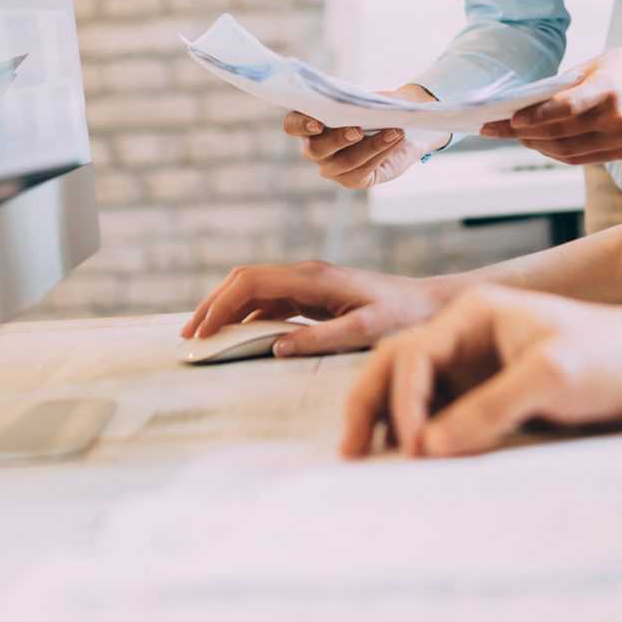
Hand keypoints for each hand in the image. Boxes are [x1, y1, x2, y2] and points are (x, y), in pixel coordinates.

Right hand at [184, 260, 456, 356]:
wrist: (431, 304)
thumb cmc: (405, 316)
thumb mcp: (367, 330)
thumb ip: (322, 337)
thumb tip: (276, 346)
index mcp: (314, 277)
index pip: (251, 282)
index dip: (220, 305)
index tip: (200, 333)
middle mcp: (306, 274)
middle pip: (244, 280)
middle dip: (213, 305)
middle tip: (189, 337)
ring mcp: (309, 284)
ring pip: (254, 291)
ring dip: (226, 310)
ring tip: (204, 338)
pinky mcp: (314, 296)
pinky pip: (270, 303)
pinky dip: (246, 317)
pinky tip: (237, 336)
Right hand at [287, 85, 439, 188]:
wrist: (398, 126)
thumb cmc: (374, 107)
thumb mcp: (368, 98)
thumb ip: (361, 100)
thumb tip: (368, 103)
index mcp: (309, 122)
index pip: (292, 125)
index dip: (301, 125)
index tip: (318, 123)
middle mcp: (314, 147)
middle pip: (316, 149)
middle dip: (338, 139)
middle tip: (358, 130)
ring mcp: (330, 167)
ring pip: (345, 161)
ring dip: (372, 145)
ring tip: (395, 131)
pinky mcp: (350, 179)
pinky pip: (363, 171)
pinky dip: (382, 153)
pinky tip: (396, 140)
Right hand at [339, 285, 621, 458]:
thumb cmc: (609, 356)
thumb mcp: (552, 377)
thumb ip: (491, 408)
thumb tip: (430, 447)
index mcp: (473, 314)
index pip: (413, 354)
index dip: (404, 402)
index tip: (415, 448)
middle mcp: (464, 335)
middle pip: (394, 364)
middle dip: (369, 405)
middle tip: (351, 453)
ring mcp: (474, 365)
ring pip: (410, 390)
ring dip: (387, 421)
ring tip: (372, 461)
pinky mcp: (486, 393)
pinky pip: (439, 413)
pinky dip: (419, 434)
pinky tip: (415, 462)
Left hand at [483, 43, 621, 165]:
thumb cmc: (620, 67)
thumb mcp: (591, 67)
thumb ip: (562, 88)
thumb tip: (523, 107)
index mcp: (609, 90)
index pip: (566, 108)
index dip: (537, 116)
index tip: (511, 119)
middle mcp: (617, 118)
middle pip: (561, 134)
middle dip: (525, 134)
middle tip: (499, 129)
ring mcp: (621, 139)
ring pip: (567, 151)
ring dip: (536, 146)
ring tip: (516, 137)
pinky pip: (581, 158)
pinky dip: (556, 153)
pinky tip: (539, 143)